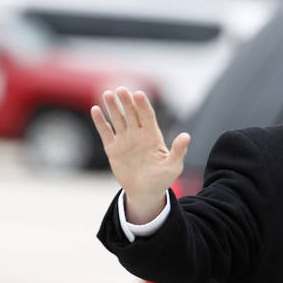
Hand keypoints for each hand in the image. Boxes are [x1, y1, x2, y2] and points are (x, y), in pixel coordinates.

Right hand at [91, 87, 189, 222]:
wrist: (145, 192)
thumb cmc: (162, 179)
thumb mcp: (173, 167)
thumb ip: (178, 151)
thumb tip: (186, 136)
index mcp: (153, 136)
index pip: (147, 116)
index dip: (143, 105)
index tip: (139, 94)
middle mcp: (138, 134)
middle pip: (131, 114)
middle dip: (127, 102)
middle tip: (121, 90)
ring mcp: (125, 140)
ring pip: (117, 119)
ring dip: (113, 107)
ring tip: (108, 94)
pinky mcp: (112, 148)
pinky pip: (105, 132)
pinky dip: (100, 121)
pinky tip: (95, 109)